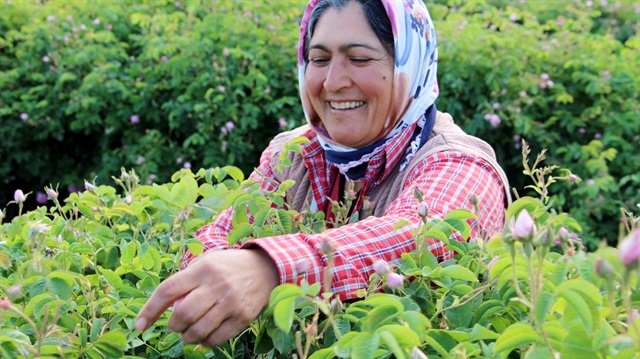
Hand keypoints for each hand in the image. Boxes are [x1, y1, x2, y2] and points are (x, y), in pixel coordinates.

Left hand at [135, 248, 278, 346]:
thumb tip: (160, 309)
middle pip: (183, 314)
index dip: (149, 310)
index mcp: (202, 269)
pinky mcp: (243, 316)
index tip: (139, 326)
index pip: (168, 291)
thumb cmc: (227, 267)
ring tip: (188, 333)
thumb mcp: (206, 262)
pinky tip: (204, 337)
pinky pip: (217, 338)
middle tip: (176, 325)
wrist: (265, 268)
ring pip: (198, 330)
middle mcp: (216, 285)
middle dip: (173, 326)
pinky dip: (205, 342)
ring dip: (187, 337)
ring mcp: (231, 302)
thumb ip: (185, 281)